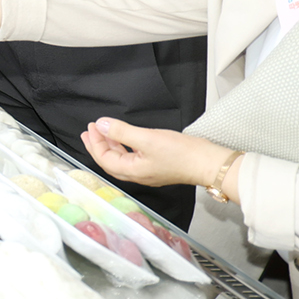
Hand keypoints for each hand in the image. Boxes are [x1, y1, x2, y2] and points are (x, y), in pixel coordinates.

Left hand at [81, 119, 237, 195]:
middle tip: (90, 131)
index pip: (105, 159)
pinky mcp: (156, 165)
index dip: (95, 143)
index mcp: (132, 171)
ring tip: (103, 132)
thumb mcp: (147, 138)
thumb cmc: (182, 155)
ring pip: (121, 158)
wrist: (208, 163)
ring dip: (111, 144)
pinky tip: (125, 138)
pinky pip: (132, 156)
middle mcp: (138, 174)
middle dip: (98, 145)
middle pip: (110, 161)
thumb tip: (102, 125)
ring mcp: (147, 170)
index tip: (92, 127)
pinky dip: (124, 145)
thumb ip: (122, 132)